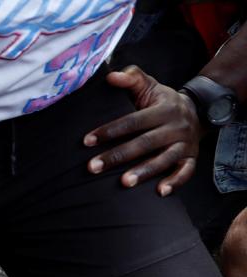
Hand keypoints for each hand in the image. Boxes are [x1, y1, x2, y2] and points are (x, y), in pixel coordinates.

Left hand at [84, 66, 201, 195]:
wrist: (197, 110)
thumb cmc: (161, 101)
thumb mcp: (149, 85)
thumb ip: (131, 78)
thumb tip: (111, 76)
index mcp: (163, 109)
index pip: (133, 121)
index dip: (110, 130)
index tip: (87, 141)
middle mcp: (175, 127)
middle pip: (145, 143)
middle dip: (118, 156)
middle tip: (93, 167)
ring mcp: (184, 144)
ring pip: (164, 160)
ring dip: (144, 172)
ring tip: (123, 183)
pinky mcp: (191, 158)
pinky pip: (186, 172)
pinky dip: (175, 182)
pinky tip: (159, 192)